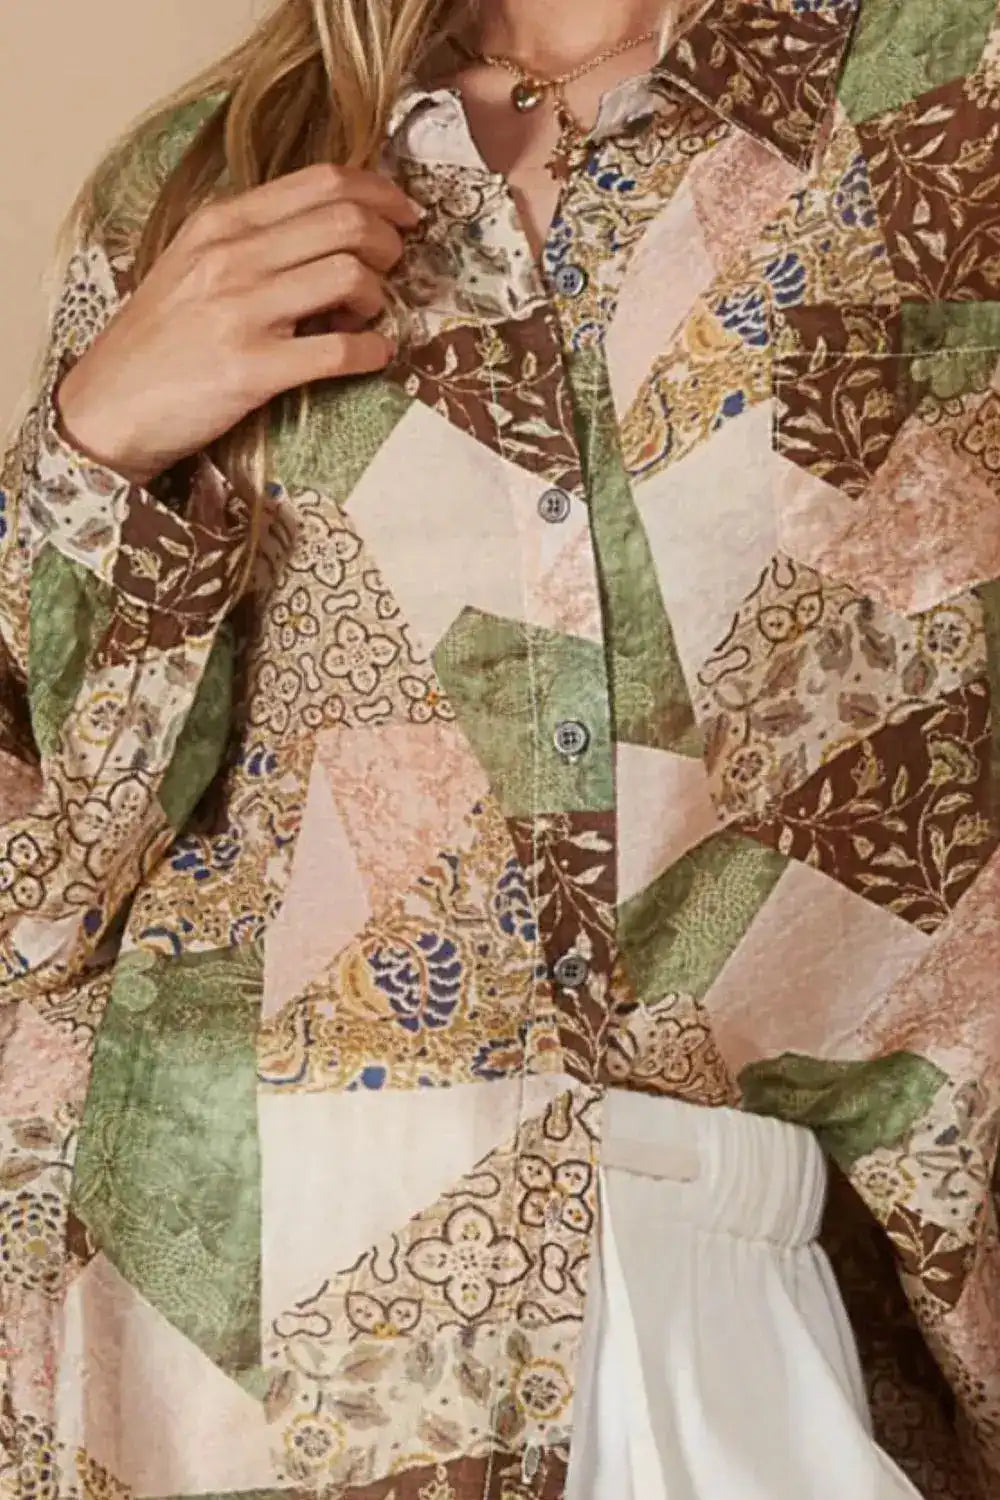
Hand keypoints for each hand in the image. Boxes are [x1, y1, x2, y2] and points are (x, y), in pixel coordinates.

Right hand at [54, 163, 420, 487]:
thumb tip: (329, 239)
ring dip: (379, 298)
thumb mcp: (193, 266)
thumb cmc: (159, 340)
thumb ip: (255, 243)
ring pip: (349, 276)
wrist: (108, 405)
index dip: (379, 194)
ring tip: (367, 317)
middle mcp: (232, 257)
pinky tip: (374, 357)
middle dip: (389, 245)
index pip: (321, 182)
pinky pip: (339, 351)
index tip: (404, 215)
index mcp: (222, 223)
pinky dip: (373, 353)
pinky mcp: (253, 369)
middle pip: (346, 222)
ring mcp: (241, 312)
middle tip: (392, 271)